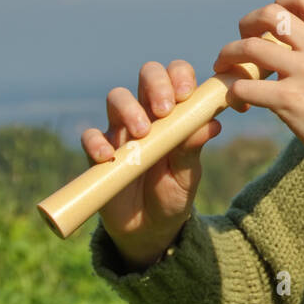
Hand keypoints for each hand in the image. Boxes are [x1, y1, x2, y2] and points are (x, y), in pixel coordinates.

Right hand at [81, 59, 222, 269]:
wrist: (149, 228)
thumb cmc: (173, 193)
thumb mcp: (188, 173)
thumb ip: (193, 148)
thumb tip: (212, 124)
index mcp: (176, 112)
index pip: (177, 75)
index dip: (180, 76)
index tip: (186, 95)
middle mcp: (148, 113)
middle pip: (147, 75)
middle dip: (156, 84)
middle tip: (164, 110)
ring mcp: (122, 130)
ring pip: (117, 97)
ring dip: (129, 108)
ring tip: (142, 133)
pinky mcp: (99, 153)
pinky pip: (90, 136)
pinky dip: (96, 142)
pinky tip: (109, 157)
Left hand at [213, 0, 303, 167]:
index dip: (281, 2)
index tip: (272, 21)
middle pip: (271, 14)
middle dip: (248, 22)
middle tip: (242, 39)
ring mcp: (303, 72)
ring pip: (249, 47)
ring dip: (229, 55)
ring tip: (223, 67)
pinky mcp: (289, 99)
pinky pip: (246, 86)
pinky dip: (234, 91)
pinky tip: (238, 101)